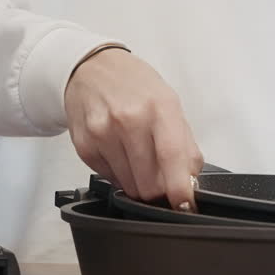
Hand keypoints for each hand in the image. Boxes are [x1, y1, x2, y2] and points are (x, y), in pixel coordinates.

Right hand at [65, 49, 203, 209]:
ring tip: (139, 160)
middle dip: (160, 191)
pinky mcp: (84, 146)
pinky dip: (120, 175)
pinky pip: (109, 179)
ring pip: (129, 186)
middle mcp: (129, 120)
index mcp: (159, 107)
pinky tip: (120, 153)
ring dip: (139, 184)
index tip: (185, 205)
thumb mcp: (169, 103)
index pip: (172, 157)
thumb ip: (185, 144)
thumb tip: (190, 180)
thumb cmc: (135, 85)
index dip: (180, 189)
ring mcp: (103, 133)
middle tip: (162, 180)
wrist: (92, 68)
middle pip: (149, 183)